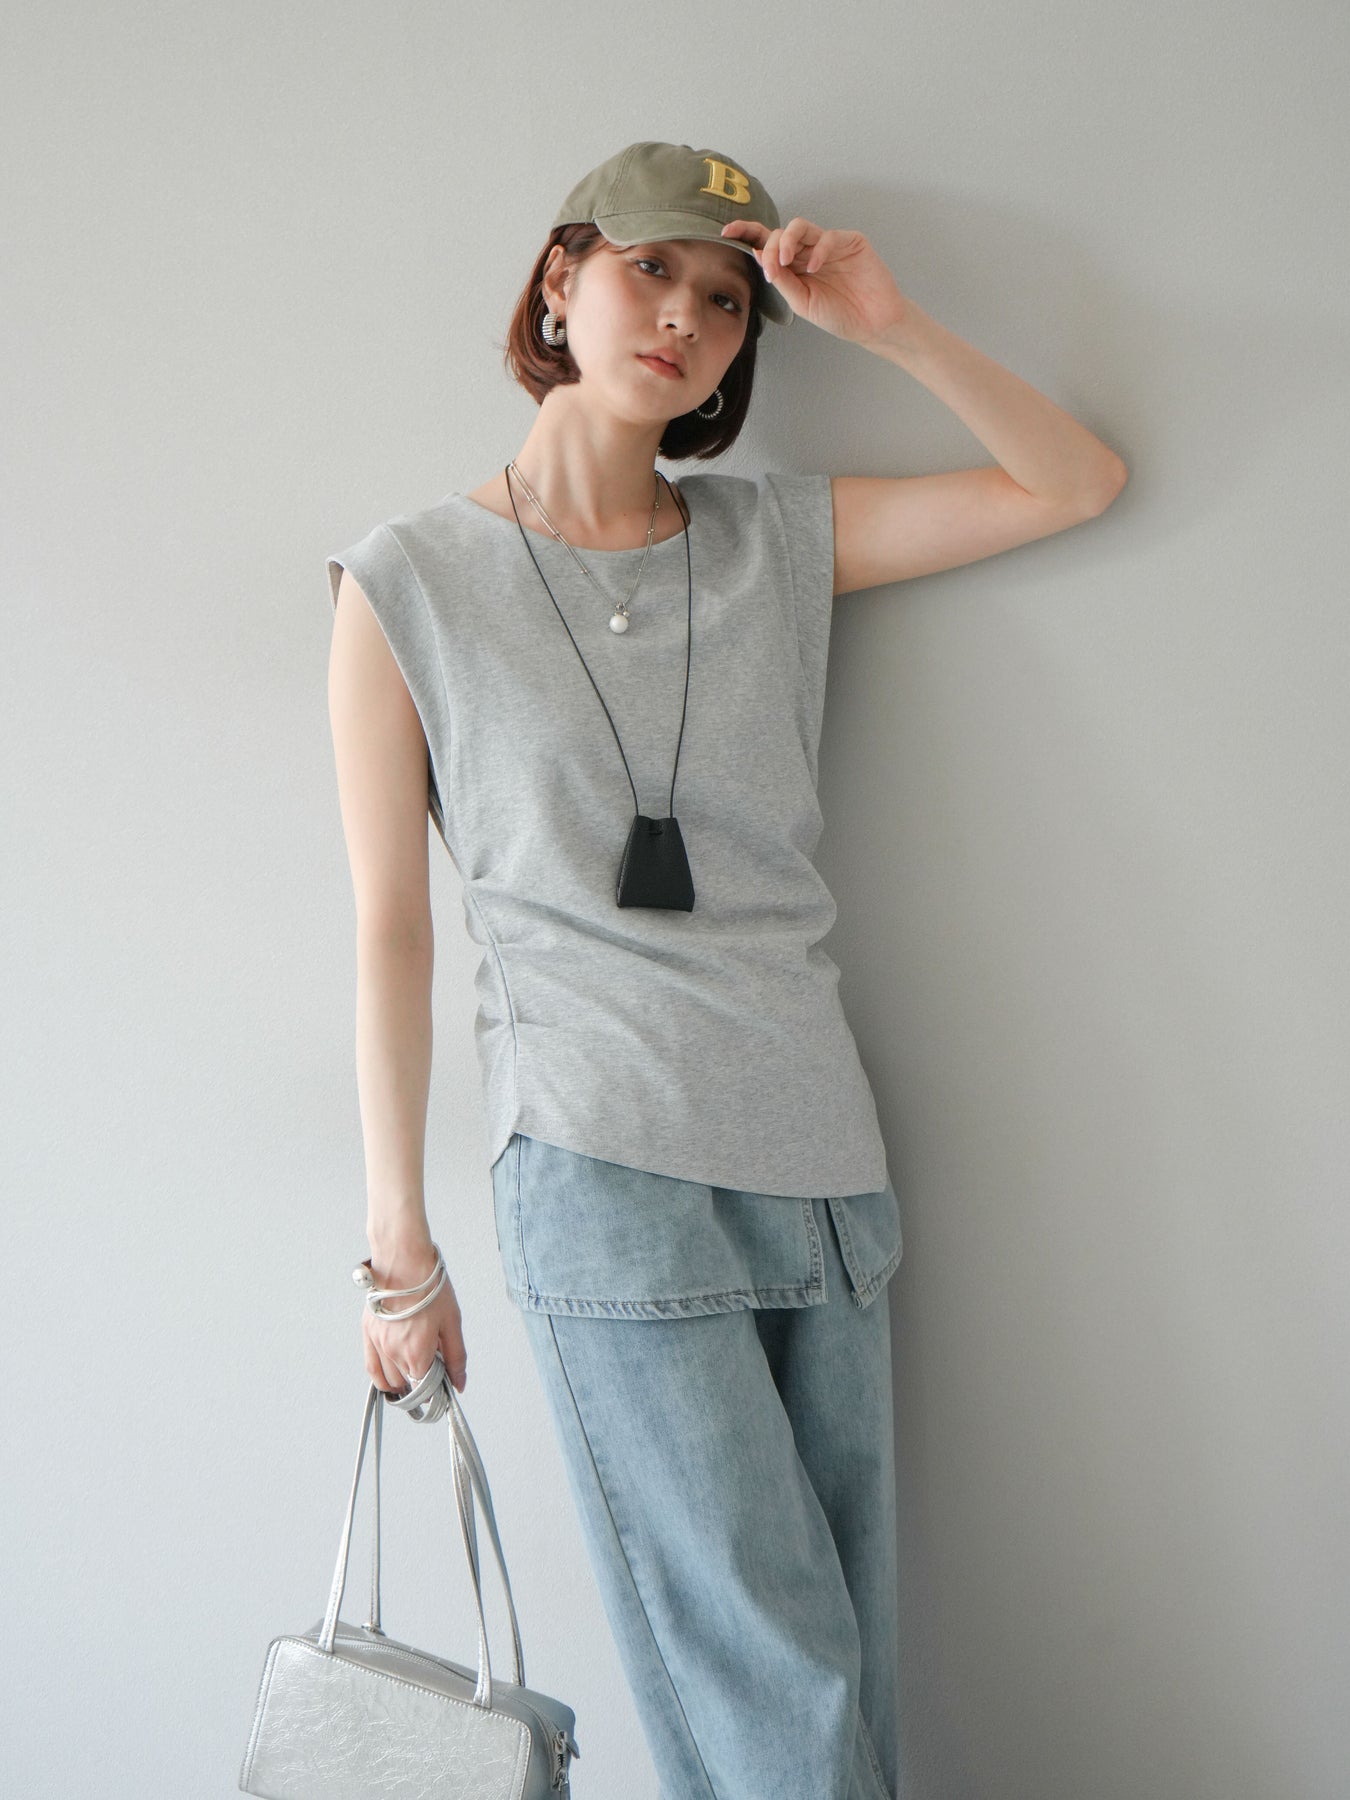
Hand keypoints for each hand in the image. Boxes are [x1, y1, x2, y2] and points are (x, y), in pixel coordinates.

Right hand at [361, 1242, 468, 1394]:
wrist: (403, 1261)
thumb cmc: (429, 1287)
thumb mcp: (452, 1322)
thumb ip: (456, 1357)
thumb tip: (459, 1383)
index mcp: (417, 1353)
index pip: (425, 1389)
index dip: (436, 1388)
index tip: (443, 1382)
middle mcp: (394, 1354)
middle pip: (408, 1384)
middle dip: (422, 1382)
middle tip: (433, 1367)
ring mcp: (378, 1345)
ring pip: (390, 1380)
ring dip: (403, 1381)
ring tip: (415, 1370)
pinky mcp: (368, 1334)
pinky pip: (372, 1368)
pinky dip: (381, 1379)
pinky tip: (391, 1379)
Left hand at [720, 216, 910, 346]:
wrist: (871, 324)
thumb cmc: (838, 314)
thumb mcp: (800, 302)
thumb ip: (781, 279)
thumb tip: (757, 255)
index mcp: (794, 266)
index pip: (766, 242)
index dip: (746, 232)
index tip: (726, 232)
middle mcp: (808, 251)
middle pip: (780, 233)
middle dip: (770, 246)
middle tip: (771, 267)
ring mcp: (829, 244)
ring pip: (800, 227)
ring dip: (787, 241)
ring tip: (786, 261)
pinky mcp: (850, 241)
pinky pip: (827, 237)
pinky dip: (818, 250)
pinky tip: (815, 268)